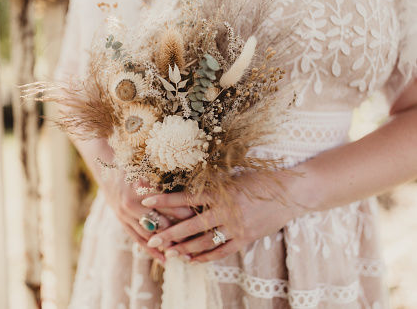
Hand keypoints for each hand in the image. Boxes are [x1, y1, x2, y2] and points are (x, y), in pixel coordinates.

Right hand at [101, 174, 194, 261]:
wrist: (108, 173)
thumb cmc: (135, 171)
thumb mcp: (149, 173)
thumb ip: (165, 186)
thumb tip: (189, 197)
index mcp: (140, 188)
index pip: (165, 204)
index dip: (182, 211)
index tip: (197, 217)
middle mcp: (132, 203)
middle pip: (158, 222)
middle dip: (177, 231)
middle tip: (195, 240)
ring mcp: (125, 215)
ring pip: (149, 234)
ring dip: (166, 244)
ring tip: (184, 253)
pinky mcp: (122, 223)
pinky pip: (138, 240)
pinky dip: (151, 251)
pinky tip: (164, 260)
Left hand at [142, 181, 304, 262]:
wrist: (291, 193)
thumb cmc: (261, 180)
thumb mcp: (235, 178)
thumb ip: (214, 186)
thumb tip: (190, 188)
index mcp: (221, 192)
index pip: (186, 198)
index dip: (165, 200)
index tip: (145, 201)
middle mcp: (226, 211)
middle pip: (191, 225)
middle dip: (170, 233)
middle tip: (151, 239)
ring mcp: (237, 227)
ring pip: (205, 242)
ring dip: (185, 249)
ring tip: (169, 253)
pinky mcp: (246, 239)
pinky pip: (222, 251)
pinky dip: (206, 257)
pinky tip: (193, 260)